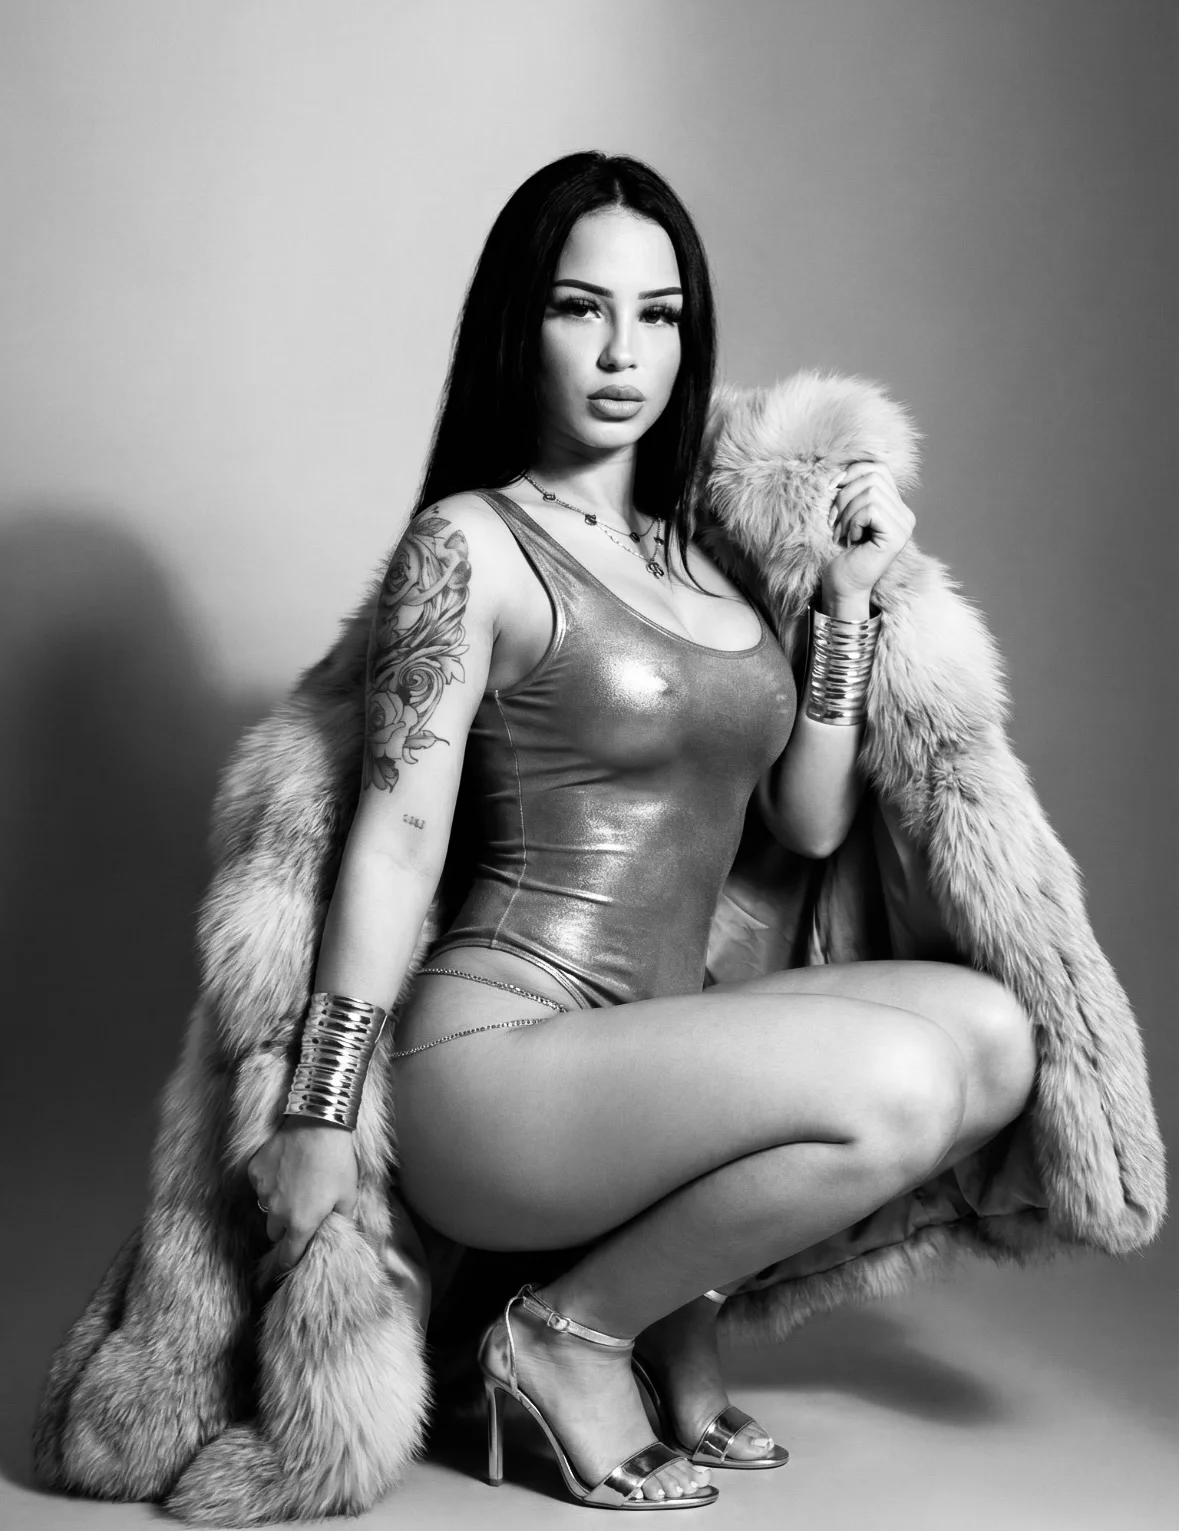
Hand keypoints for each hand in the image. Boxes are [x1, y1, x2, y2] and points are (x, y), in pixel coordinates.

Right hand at [247, 1117, 358, 1271]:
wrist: (318, 1124)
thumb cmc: (337, 1160)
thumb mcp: (348, 1195)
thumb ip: (341, 1221)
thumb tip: (338, 1234)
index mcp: (300, 1224)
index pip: (288, 1257)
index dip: (290, 1261)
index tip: (294, 1258)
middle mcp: (276, 1213)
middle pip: (275, 1233)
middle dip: (285, 1229)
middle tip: (301, 1212)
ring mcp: (262, 1191)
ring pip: (266, 1208)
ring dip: (277, 1204)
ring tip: (296, 1184)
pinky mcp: (254, 1171)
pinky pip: (259, 1185)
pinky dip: (269, 1182)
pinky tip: (286, 1167)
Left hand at [822, 455, 914, 603]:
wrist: (841, 585)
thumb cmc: (839, 552)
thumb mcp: (844, 513)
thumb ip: (852, 490)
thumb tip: (841, 472)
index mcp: (895, 506)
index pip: (878, 468)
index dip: (851, 472)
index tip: (831, 489)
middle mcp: (905, 514)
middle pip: (873, 476)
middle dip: (845, 496)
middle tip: (834, 521)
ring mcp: (904, 525)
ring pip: (871, 493)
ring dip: (847, 512)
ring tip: (842, 533)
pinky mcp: (897, 536)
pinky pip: (871, 509)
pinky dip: (853, 522)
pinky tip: (852, 540)